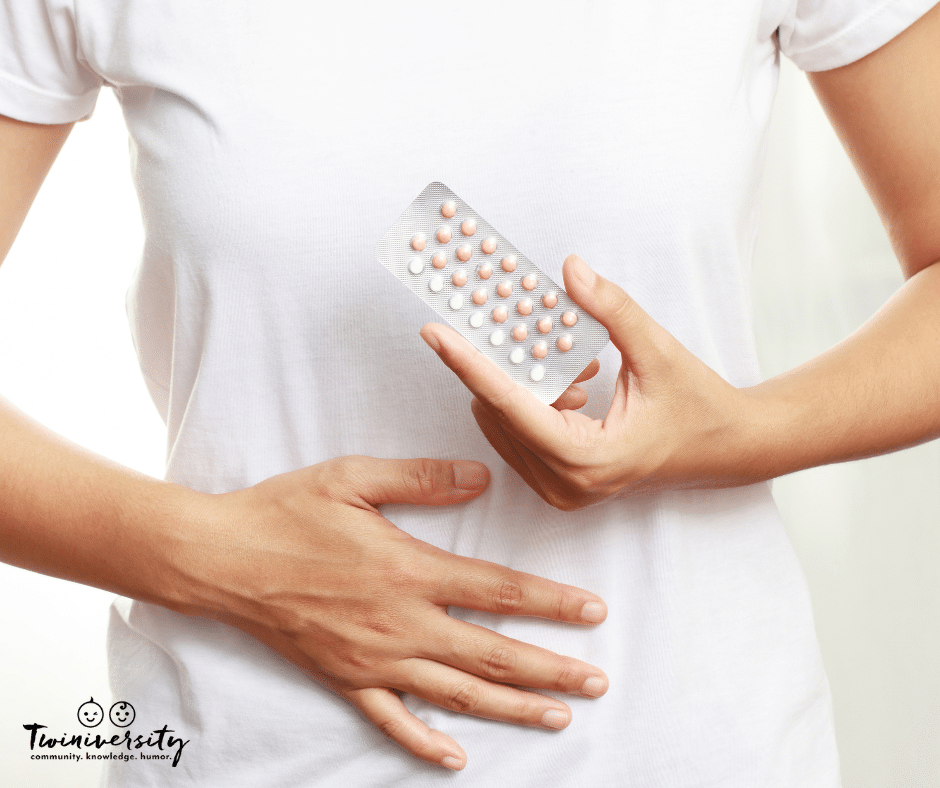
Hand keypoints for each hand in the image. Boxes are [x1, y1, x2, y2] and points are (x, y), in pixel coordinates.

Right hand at [181, 456, 608, 770]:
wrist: (219, 559)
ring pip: (457, 695)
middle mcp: (399, 624)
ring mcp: (372, 660)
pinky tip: (458, 759)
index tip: (594, 615)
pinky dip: (426, 744)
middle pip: (491, 655)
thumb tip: (481, 479)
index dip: (551, 604)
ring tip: (558, 718)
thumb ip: (421, 479)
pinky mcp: (344, 680)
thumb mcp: (353, 477)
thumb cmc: (285, 512)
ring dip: (511, 709)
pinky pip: (392, 722)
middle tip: (597, 681)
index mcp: (407, 570)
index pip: (498, 591)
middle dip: (550, 670)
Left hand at [420, 255, 758, 509]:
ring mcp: (562, 490)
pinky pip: (519, 435)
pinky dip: (530, 403)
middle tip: (520, 326)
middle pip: (498, 415)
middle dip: (504, 367)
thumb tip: (570, 270)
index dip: (469, 366)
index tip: (435, 334)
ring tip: (583, 372)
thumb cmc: (699, 406)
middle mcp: (567, 483)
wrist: (727, 449)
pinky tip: (576, 389)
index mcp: (589, 459)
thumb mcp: (660, 352)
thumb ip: (612, 309)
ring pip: (504, 426)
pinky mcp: (561, 485)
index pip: (510, 406)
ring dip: (520, 386)